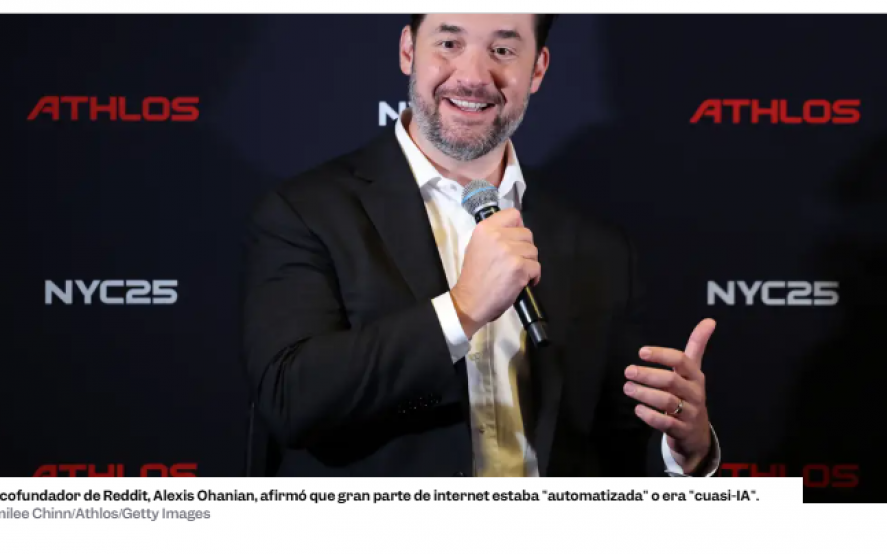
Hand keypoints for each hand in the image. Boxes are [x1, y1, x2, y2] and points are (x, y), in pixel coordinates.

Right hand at [450, 208, 539, 337]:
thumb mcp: (477, 246)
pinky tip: (522, 282)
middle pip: (527, 234)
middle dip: (525, 248)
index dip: (517, 228)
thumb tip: (516, 230)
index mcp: (485, 228)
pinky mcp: (519, 267)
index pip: (513, 214)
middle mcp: (497, 236)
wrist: (470, 301)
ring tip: (516, 273)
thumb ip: (494, 235)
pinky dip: (532, 277)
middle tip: (514, 261)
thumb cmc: (474, 276)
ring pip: (534, 251)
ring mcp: (509, 251)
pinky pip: (537, 267)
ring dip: (529, 263)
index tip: (514, 240)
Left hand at [623, 319, 715, 473]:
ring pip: (667, 402)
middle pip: (671, 380)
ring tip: (627, 388)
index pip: (682, 361)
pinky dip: (650, 416)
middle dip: (648, 375)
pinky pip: (666, 423)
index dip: (662, 355)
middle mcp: (694, 393)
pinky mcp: (682, 431)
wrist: (697, 434)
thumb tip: (709, 320)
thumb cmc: (689, 395)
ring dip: (645, 394)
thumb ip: (697, 346)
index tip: (641, 352)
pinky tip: (637, 409)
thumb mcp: (693, 371)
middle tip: (628, 371)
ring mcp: (689, 413)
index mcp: (696, 376)